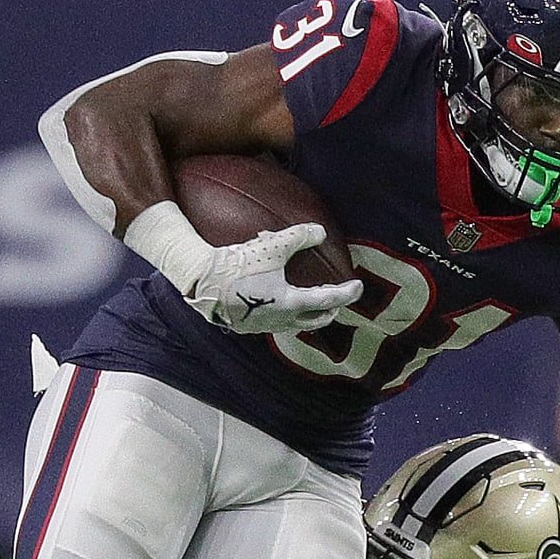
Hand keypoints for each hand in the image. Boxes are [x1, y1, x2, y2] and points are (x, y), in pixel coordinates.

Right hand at [122, 200, 361, 335]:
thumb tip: (321, 231)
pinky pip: (275, 324)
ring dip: (306, 315)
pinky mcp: (247, 326)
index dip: (347, 292)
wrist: (201, 281)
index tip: (358, 287)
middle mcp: (281, 320)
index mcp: (291, 303)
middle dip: (329, 311)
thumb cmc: (238, 264)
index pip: (328, 299)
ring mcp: (263, 326)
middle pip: (314, 321)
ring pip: (294, 325)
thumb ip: (298, 237)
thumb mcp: (271, 247)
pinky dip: (285, 315)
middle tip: (337, 301)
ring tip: (309, 304)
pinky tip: (278, 305)